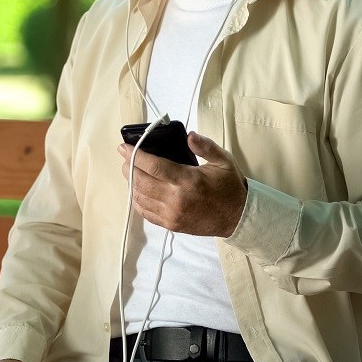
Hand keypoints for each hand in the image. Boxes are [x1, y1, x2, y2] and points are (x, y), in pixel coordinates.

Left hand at [118, 131, 247, 236]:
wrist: (238, 217)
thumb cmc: (229, 187)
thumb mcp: (223, 161)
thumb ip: (205, 146)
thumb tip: (189, 135)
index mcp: (188, 181)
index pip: (153, 166)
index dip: (135, 155)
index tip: (123, 147)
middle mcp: (177, 199)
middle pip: (141, 182)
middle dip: (129, 168)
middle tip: (126, 158)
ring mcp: (172, 215)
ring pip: (140, 198)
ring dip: (131, 183)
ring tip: (132, 172)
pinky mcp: (171, 225)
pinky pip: (146, 213)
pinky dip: (137, 200)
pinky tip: (138, 190)